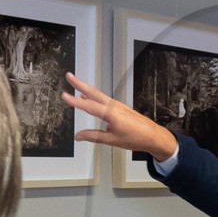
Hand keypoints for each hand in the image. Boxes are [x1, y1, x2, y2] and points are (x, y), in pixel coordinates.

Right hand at [62, 73, 177, 158]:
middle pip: (93, 92)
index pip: (89, 106)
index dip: (75, 101)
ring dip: (86, 88)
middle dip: (79, 83)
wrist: (152, 136)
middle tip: (69, 76)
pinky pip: (104, 98)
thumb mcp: (112, 140)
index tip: (65, 95)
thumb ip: (93, 137)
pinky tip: (89, 96)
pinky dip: (94, 95)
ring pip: (98, 94)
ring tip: (75, 82)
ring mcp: (117, 105)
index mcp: (111, 114)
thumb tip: (79, 136)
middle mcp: (114, 106)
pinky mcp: (119, 107)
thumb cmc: (136, 138)